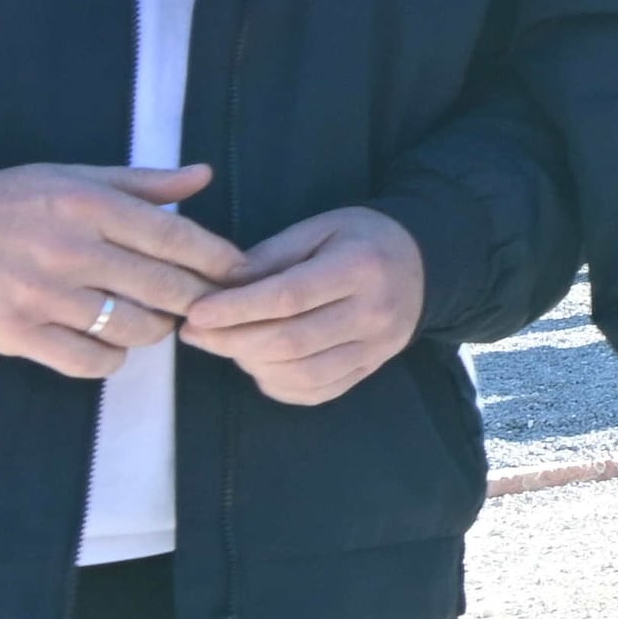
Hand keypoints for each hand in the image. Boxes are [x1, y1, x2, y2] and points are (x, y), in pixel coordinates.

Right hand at [0, 162, 242, 378]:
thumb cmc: (11, 202)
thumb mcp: (73, 177)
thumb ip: (142, 183)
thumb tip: (204, 176)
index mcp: (89, 206)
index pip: (176, 237)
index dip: (218, 260)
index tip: (240, 273)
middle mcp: (71, 250)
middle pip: (165, 289)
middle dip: (198, 302)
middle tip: (207, 306)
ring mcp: (44, 296)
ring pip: (134, 330)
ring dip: (155, 330)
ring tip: (151, 320)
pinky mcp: (18, 334)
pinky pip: (90, 362)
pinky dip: (111, 358)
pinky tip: (108, 343)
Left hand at [177, 207, 425, 406]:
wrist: (423, 265)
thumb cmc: (362, 238)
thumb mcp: (320, 227)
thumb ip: (272, 256)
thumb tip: (221, 286)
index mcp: (360, 268)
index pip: (289, 297)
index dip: (238, 309)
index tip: (196, 313)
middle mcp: (372, 314)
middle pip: (290, 341)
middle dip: (232, 340)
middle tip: (195, 333)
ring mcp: (374, 350)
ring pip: (299, 372)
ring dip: (249, 363)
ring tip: (224, 344)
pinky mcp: (368, 371)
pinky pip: (315, 391)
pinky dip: (276, 383)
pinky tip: (257, 364)